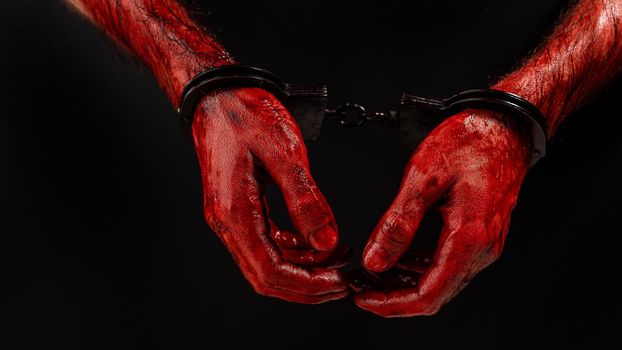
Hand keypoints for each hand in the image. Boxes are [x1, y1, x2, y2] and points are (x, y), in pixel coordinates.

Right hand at [191, 87, 348, 303]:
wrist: (219, 96)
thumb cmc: (245, 114)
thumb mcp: (284, 151)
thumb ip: (305, 199)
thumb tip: (327, 241)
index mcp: (234, 212)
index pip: (270, 272)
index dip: (307, 285)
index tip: (339, 282)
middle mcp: (227, 222)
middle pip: (266, 278)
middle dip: (307, 286)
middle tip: (343, 279)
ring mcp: (230, 218)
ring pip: (266, 264)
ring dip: (302, 270)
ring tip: (337, 259)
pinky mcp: (238, 209)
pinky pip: (265, 244)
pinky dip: (292, 251)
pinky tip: (314, 242)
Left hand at [354, 110, 531, 316]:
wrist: (504, 125)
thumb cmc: (471, 141)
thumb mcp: (423, 177)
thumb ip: (398, 224)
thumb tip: (376, 260)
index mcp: (469, 238)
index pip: (428, 294)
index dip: (392, 304)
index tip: (364, 299)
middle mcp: (482, 248)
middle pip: (435, 294)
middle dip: (395, 296)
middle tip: (363, 287)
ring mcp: (485, 243)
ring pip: (441, 281)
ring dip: (406, 282)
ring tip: (375, 271)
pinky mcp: (482, 234)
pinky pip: (449, 264)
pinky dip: (421, 266)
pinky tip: (401, 256)